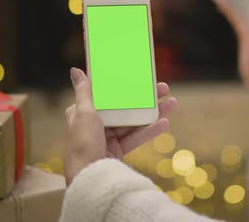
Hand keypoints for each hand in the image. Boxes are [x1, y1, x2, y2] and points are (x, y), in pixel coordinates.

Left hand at [64, 68, 177, 184]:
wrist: (87, 178)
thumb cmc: (82, 143)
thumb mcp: (83, 113)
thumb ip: (84, 92)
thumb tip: (75, 70)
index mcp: (84, 113)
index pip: (106, 95)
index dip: (122, 86)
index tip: (139, 77)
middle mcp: (96, 124)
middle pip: (124, 107)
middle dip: (145, 98)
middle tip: (164, 88)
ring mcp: (108, 138)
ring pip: (133, 122)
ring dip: (153, 113)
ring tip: (172, 103)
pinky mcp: (118, 151)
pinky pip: (136, 138)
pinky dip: (149, 130)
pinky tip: (164, 123)